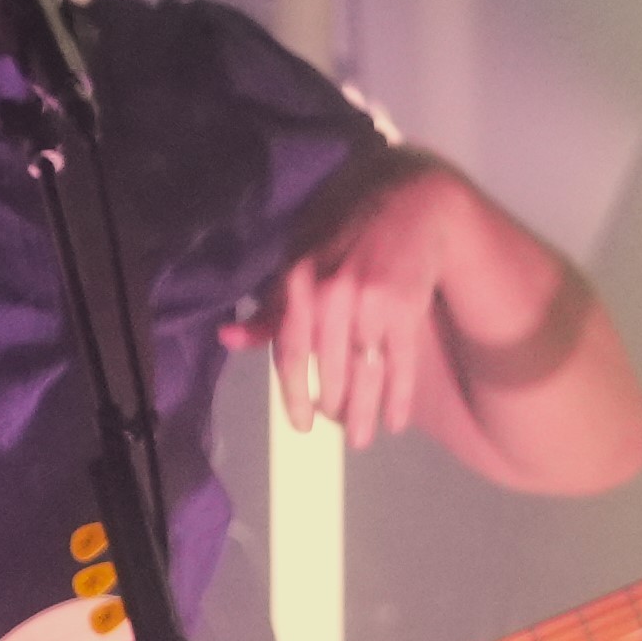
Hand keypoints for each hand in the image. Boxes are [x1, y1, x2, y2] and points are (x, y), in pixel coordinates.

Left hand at [219, 155, 463, 451]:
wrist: (412, 201)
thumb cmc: (350, 231)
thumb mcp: (302, 256)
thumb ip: (273, 304)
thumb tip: (229, 337)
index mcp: (297, 281)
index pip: (287, 353)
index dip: (293, 396)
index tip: (302, 424)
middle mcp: (328, 294)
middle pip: (327, 371)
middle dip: (334, 408)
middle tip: (340, 432)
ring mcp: (367, 302)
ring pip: (362, 374)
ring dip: (363, 414)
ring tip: (362, 439)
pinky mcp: (404, 306)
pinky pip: (398, 365)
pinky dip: (398, 398)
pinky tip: (396, 421)